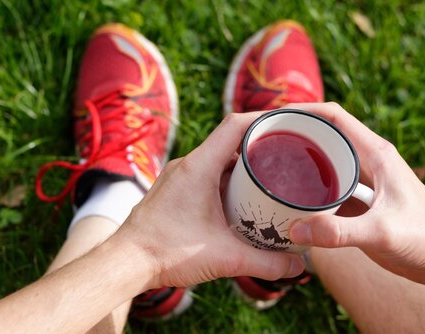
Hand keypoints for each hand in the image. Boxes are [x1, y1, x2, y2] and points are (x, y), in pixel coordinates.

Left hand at [115, 112, 304, 288]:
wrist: (125, 263)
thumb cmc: (166, 253)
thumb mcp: (224, 258)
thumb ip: (266, 263)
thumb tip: (299, 265)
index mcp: (199, 167)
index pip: (236, 125)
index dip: (266, 119)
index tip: (291, 123)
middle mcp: (188, 165)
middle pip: (231, 140)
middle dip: (262, 144)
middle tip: (292, 155)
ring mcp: (180, 177)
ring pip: (219, 159)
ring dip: (245, 165)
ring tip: (275, 177)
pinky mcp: (176, 191)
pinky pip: (208, 174)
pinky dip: (229, 180)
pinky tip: (245, 200)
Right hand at [284, 102, 424, 284]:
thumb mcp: (382, 231)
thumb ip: (340, 232)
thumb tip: (296, 229)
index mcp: (374, 153)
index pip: (334, 116)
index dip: (303, 110)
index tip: (273, 116)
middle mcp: (365, 162)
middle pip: (323, 136)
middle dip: (292, 134)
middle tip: (260, 143)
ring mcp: (361, 182)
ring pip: (322, 162)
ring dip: (297, 162)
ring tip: (266, 168)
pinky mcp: (358, 203)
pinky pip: (325, 188)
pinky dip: (305, 190)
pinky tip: (287, 201)